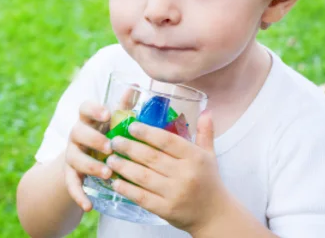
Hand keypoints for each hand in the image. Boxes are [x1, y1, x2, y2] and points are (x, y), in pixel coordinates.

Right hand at [64, 100, 113, 211]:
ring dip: (90, 166)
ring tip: (107, 173)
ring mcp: (71, 155)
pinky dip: (78, 195)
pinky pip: (71, 185)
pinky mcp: (69, 175)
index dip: (94, 109)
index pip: (84, 108)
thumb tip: (135, 86)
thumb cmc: (105, 135)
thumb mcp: (113, 122)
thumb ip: (123, 107)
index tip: (106, 114)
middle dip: (93, 139)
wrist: (84, 161)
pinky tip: (88, 205)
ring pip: (74, 158)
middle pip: (78, 132)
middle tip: (109, 147)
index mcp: (88, 119)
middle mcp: (77, 135)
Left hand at [105, 110, 229, 232]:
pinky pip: (142, 197)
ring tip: (110, 159)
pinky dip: (127, 189)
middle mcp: (185, 174)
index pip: (168, 141)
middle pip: (152, 157)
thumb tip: (207, 110)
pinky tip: (115, 182)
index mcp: (195, 158)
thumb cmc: (209, 181)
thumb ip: (205, 133)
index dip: (148, 133)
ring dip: (123, 167)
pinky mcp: (166, 210)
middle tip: (114, 141)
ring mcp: (175, 193)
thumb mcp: (210, 155)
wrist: (215, 215)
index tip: (132, 126)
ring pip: (143, 177)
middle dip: (129, 148)